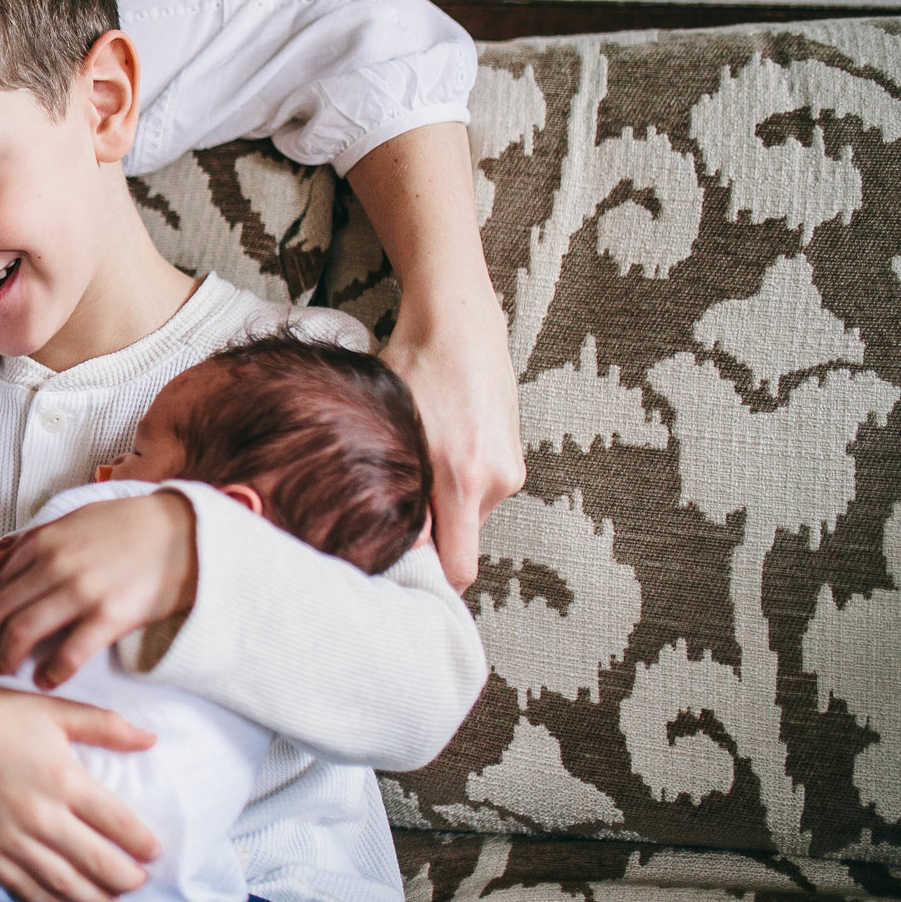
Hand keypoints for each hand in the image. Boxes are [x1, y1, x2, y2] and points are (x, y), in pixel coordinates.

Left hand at [0, 491, 198, 687]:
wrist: (184, 533)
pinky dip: (51, 672)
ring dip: (7, 658)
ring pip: (24, 633)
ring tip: (5, 671)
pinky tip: (45, 681)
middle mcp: (55, 566)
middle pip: (2, 613)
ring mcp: (81, 592)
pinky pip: (69, 654)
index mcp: (44, 542)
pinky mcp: (109, 617)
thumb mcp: (75, 518)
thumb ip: (33, 538)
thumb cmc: (130, 525)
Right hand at [0, 669, 158, 901]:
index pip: (120, 825)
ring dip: (95, 898)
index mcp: (65, 779)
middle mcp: (42, 814)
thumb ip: (107, 727)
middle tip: (139, 882)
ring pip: (64, 883)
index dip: (144, 845)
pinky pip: (23, 887)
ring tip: (111, 901)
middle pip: (99, 863)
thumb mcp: (57, 712)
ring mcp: (10, 836)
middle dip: (127, 879)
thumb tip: (152, 739)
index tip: (154, 853)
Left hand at [382, 298, 522, 589]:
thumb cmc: (412, 367)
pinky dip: (456, 479)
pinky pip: (480, 486)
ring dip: (439, 500)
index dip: (428, 579)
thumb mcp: (389, 430)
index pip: (459, 569)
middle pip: (459, 539)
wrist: (458, 322)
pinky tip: (436, 447)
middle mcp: (496, 481)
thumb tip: (393, 542)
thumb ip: (394, 492)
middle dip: (427, 530)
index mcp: (463, 480)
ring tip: (414, 462)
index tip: (399, 574)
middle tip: (386, 505)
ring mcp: (510, 467)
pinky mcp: (514, 453)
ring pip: (467, 511)